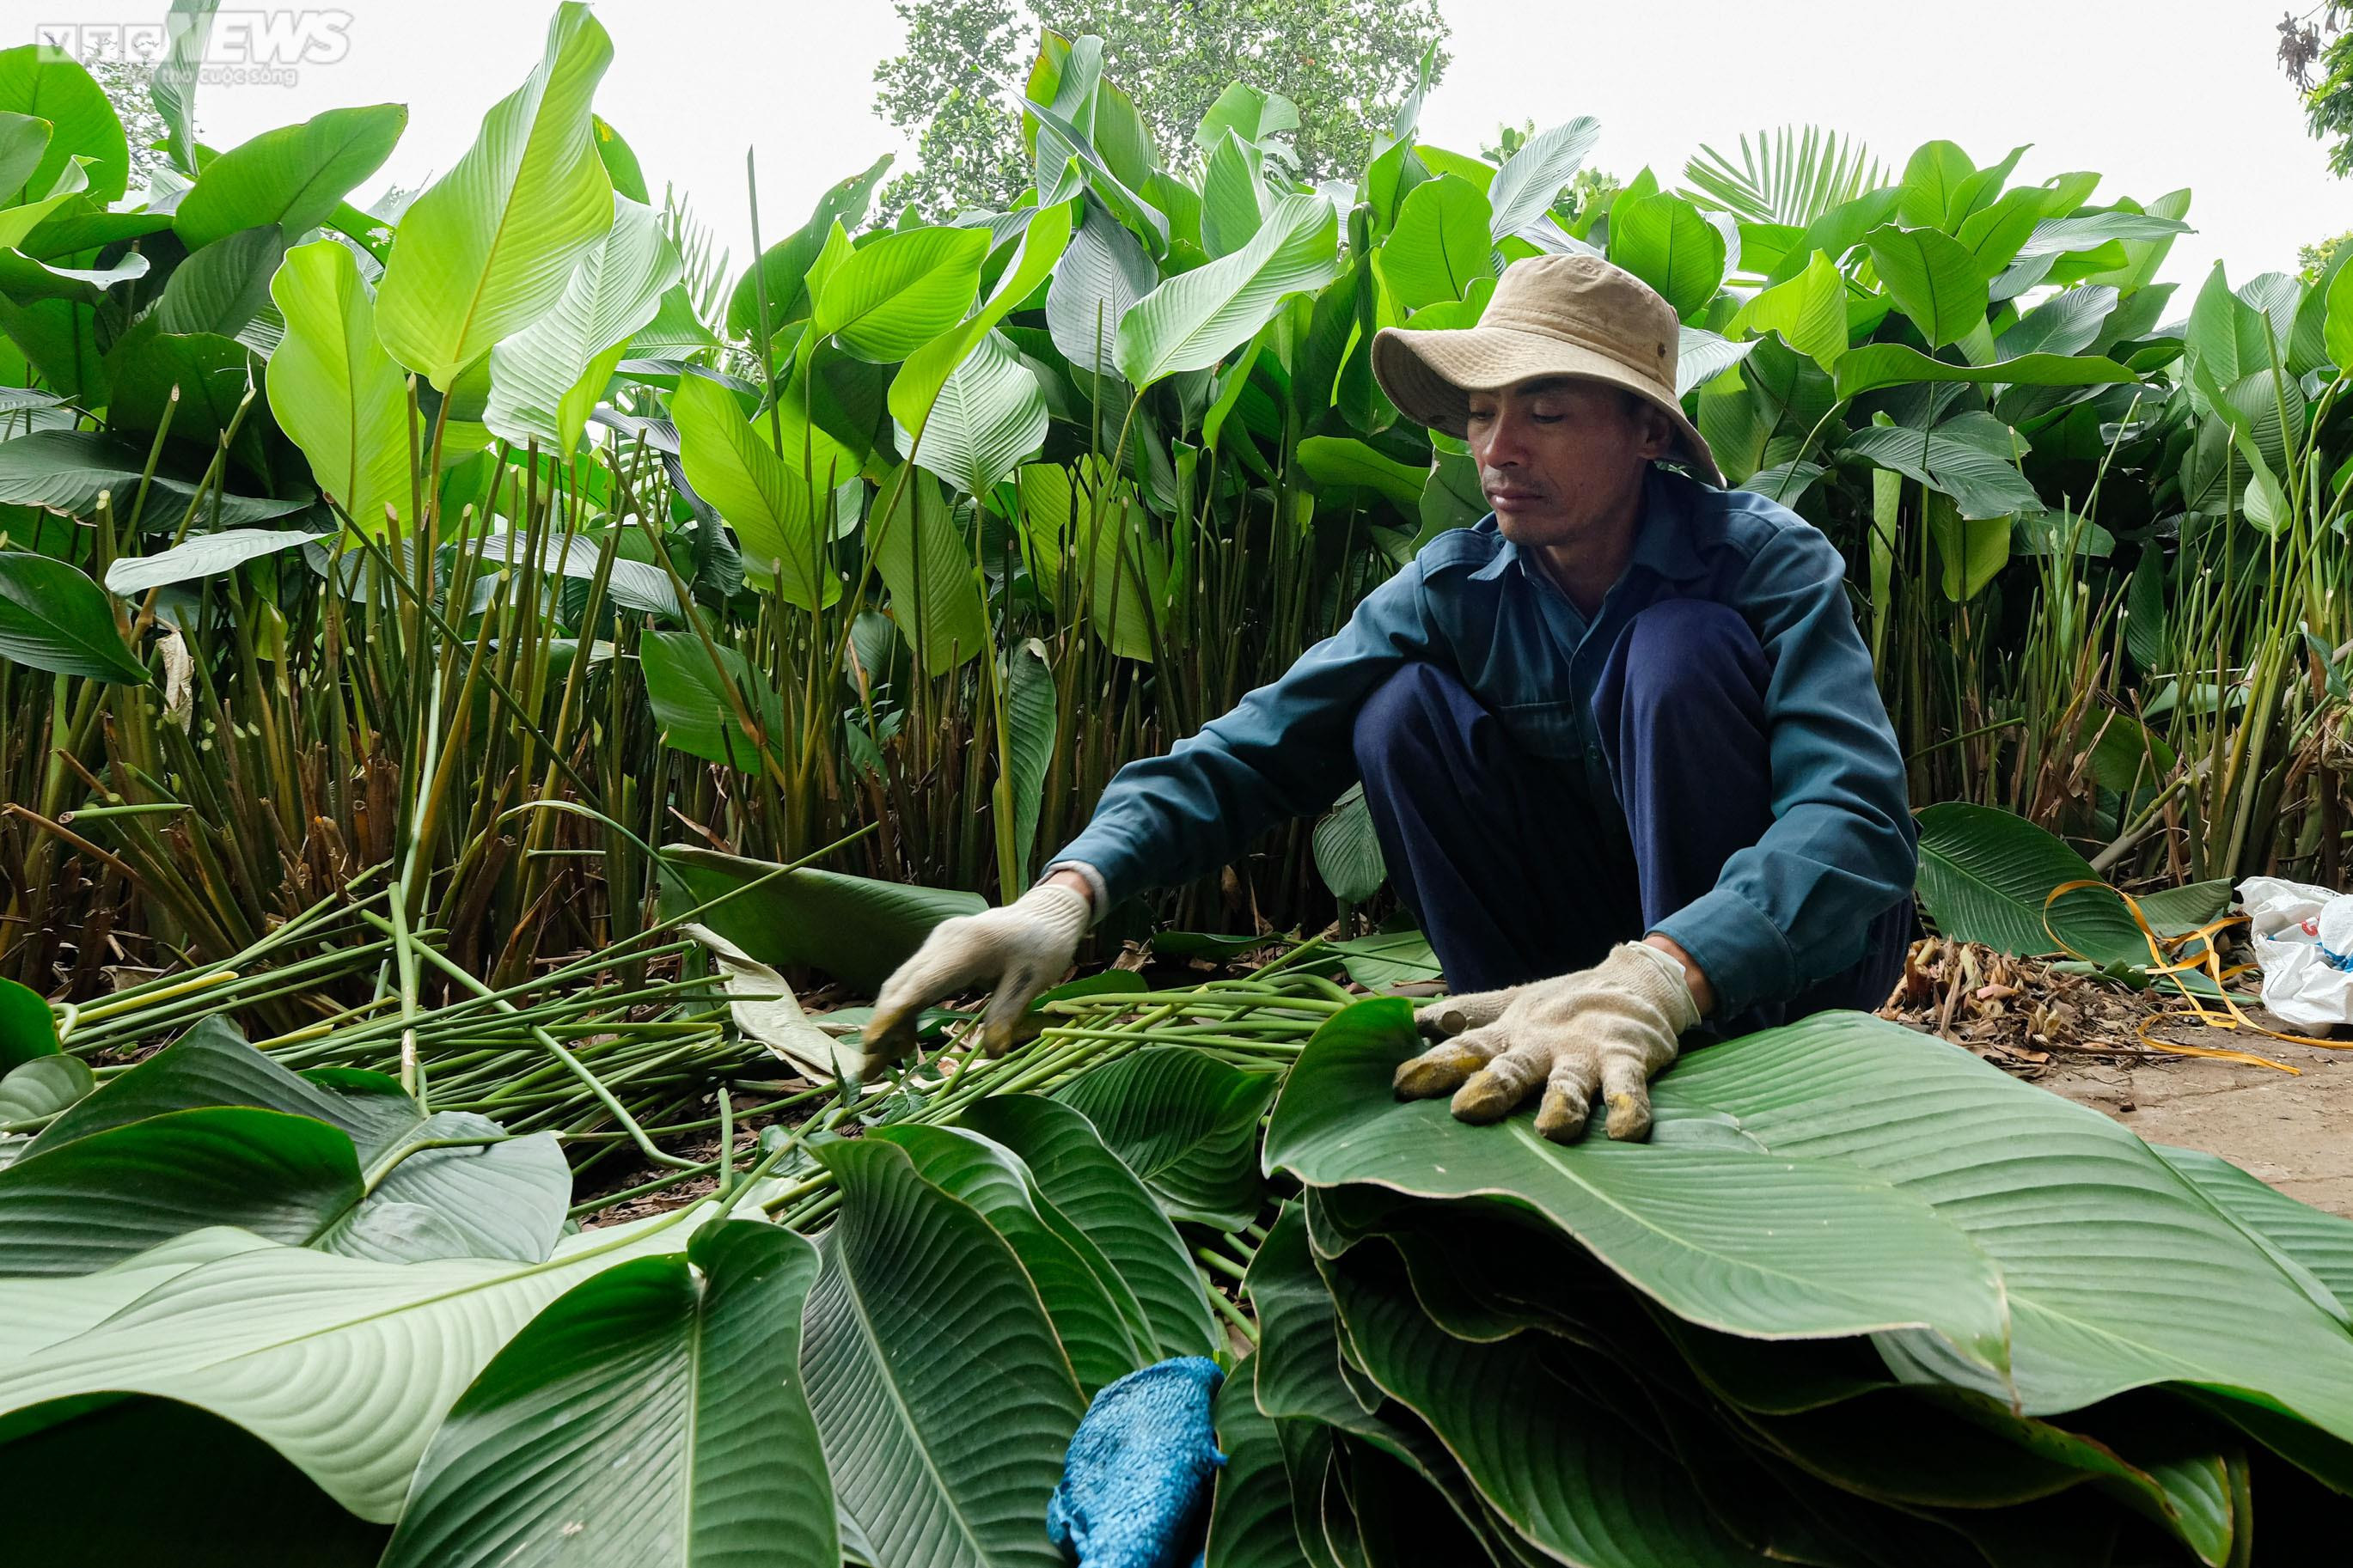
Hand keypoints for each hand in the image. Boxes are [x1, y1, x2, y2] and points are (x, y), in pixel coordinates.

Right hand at [863, 879, 1091, 1071]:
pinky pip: (912, 982)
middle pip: (899, 986)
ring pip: (900, 985)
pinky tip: (908, 1041)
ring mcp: (937, 943)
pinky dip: (905, 1012)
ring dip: (889, 1024)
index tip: (872, 1045)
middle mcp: (942, 940)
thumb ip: (1007, 1014)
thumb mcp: (1033, 981)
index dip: (894, 1016)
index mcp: (966, 947)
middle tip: (869, 1072)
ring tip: (884, 1065)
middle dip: (881, 1029)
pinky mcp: (938, 950)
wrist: (1046, 913)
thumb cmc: (1043, 947)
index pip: (920, 986)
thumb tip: (991, 1055)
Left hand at [1394, 942, 1699, 1141]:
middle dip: (1492, 1087)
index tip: (1403, 1086)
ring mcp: (1586, 1051)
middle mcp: (1543, 1044)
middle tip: (1466, 1109)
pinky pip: (1628, 1086)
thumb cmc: (1564, 1005)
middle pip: (1515, 1067)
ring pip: (1571, 1081)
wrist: (1638, 981)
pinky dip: (1628, 1106)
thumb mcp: (1512, 1005)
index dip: (1437, 1066)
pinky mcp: (1629, 1056)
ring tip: (1551, 1130)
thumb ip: (1468, 1015)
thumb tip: (1414, 1021)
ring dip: (1562, 1104)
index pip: (1468, 1049)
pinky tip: (1625, 1132)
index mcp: (1511, 1033)